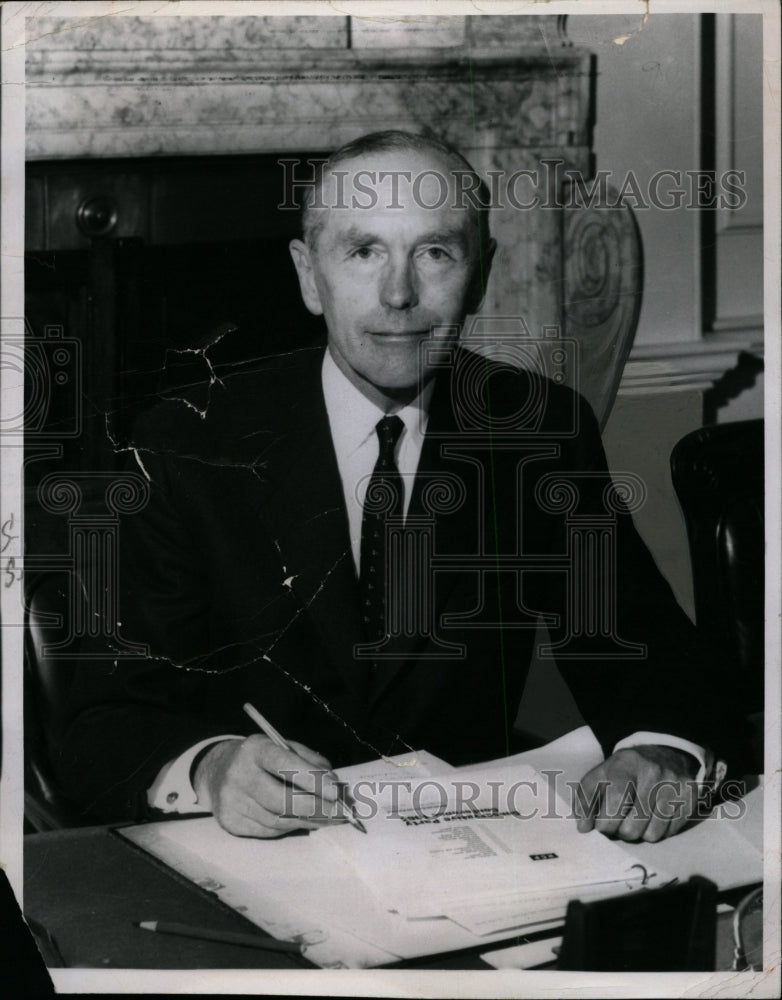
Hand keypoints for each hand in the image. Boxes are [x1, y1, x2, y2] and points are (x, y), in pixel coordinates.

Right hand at [193, 735, 343, 837]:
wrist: (216, 771)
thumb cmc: (260, 758)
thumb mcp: (282, 746)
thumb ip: (308, 759)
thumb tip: (332, 781)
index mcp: (255, 749)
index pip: (284, 764)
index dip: (312, 779)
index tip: (336, 791)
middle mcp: (239, 775)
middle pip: (281, 799)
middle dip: (315, 808)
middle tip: (339, 812)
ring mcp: (232, 801)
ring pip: (278, 819)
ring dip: (308, 821)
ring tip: (329, 819)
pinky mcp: (230, 822)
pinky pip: (269, 830)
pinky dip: (291, 827)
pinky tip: (306, 822)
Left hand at [575, 745, 699, 842]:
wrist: (663, 754)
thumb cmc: (625, 770)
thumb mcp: (601, 775)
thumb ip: (586, 799)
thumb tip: (583, 828)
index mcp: (626, 765)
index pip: (614, 804)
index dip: (604, 823)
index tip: (601, 824)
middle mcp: (653, 774)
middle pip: (632, 827)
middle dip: (620, 831)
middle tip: (619, 823)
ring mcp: (674, 787)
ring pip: (651, 835)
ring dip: (640, 833)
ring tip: (636, 818)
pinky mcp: (690, 799)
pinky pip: (669, 834)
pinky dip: (658, 831)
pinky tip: (653, 817)